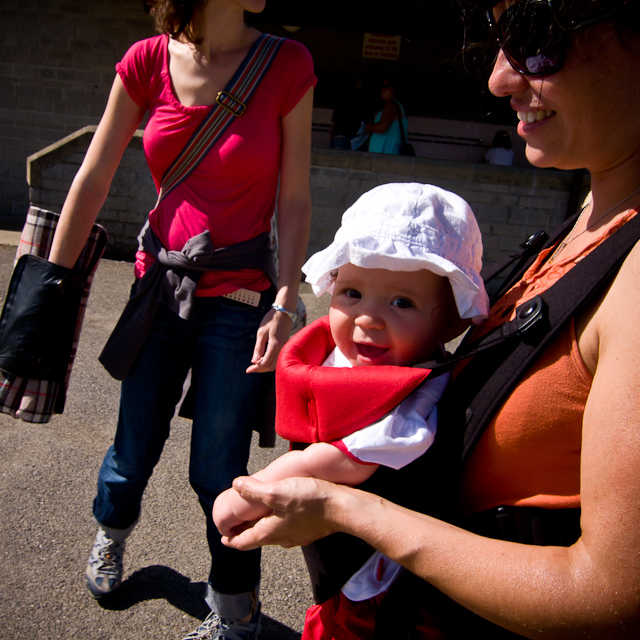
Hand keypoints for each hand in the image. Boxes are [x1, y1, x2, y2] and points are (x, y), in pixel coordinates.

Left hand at [221, 476, 343, 549]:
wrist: (342, 508)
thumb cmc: (309, 501)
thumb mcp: (277, 492)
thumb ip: (255, 490)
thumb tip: (236, 485)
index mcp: (269, 533)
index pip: (244, 542)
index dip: (231, 539)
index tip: (223, 538)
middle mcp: (282, 539)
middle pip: (259, 537)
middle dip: (247, 531)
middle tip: (239, 522)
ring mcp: (298, 536)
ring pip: (274, 533)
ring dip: (264, 525)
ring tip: (260, 513)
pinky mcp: (310, 529)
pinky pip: (289, 527)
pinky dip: (280, 521)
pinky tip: (285, 509)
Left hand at [246, 308, 291, 372]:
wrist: (284, 312)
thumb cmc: (271, 320)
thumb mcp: (261, 333)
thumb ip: (258, 348)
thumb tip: (254, 361)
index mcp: (275, 345)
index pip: (265, 363)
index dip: (256, 368)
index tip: (247, 370)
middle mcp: (282, 349)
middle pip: (271, 366)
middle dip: (260, 369)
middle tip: (250, 368)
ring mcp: (285, 348)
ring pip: (276, 364)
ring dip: (265, 366)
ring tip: (256, 363)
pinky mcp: (285, 346)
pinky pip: (278, 359)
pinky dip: (270, 362)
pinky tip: (263, 358)